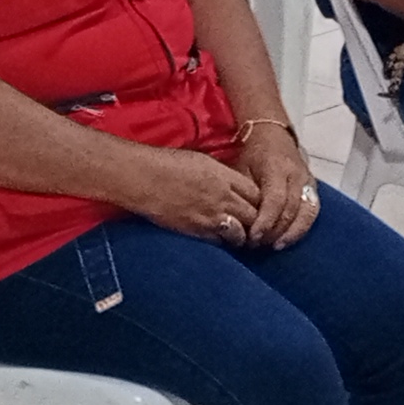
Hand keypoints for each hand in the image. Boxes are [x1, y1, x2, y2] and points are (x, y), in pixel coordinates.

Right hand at [132, 148, 268, 247]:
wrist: (142, 177)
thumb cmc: (166, 163)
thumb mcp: (201, 161)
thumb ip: (221, 174)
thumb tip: (231, 184)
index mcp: (224, 176)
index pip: (257, 193)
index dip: (261, 202)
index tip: (260, 206)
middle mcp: (222, 197)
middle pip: (254, 214)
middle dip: (258, 221)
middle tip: (258, 226)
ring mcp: (210, 216)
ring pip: (242, 233)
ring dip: (244, 236)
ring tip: (244, 238)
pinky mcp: (196, 230)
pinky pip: (220, 242)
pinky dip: (225, 243)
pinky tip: (223, 242)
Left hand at [232, 128, 320, 248]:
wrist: (272, 134)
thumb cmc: (253, 153)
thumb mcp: (242, 168)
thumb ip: (244, 194)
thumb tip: (239, 222)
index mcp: (277, 167)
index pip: (275, 200)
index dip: (265, 221)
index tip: (253, 237)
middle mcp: (296, 175)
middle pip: (290, 210)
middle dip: (275, 231)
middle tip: (259, 245)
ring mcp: (308, 181)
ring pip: (306, 213)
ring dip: (291, 233)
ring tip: (275, 246)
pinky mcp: (313, 187)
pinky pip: (313, 211)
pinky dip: (302, 228)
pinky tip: (288, 239)